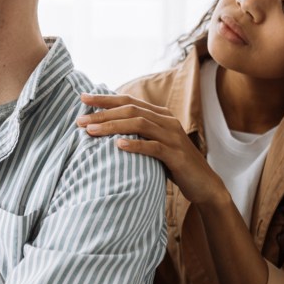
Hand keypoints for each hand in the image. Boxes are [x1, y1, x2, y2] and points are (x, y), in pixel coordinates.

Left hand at [78, 93, 228, 205]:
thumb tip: (106, 131)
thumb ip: (137, 134)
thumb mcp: (154, 144)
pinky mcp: (176, 155)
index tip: (82, 99)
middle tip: (80, 120)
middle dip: (102, 114)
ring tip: (91, 132)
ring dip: (112, 126)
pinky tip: (118, 146)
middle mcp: (167, 121)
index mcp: (161, 115)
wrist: (203, 184)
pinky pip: (153, 146)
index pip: (129, 101)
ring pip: (139, 124)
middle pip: (130, 110)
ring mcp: (173, 136)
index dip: (105, 99)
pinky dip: (134, 145)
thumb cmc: (173, 164)